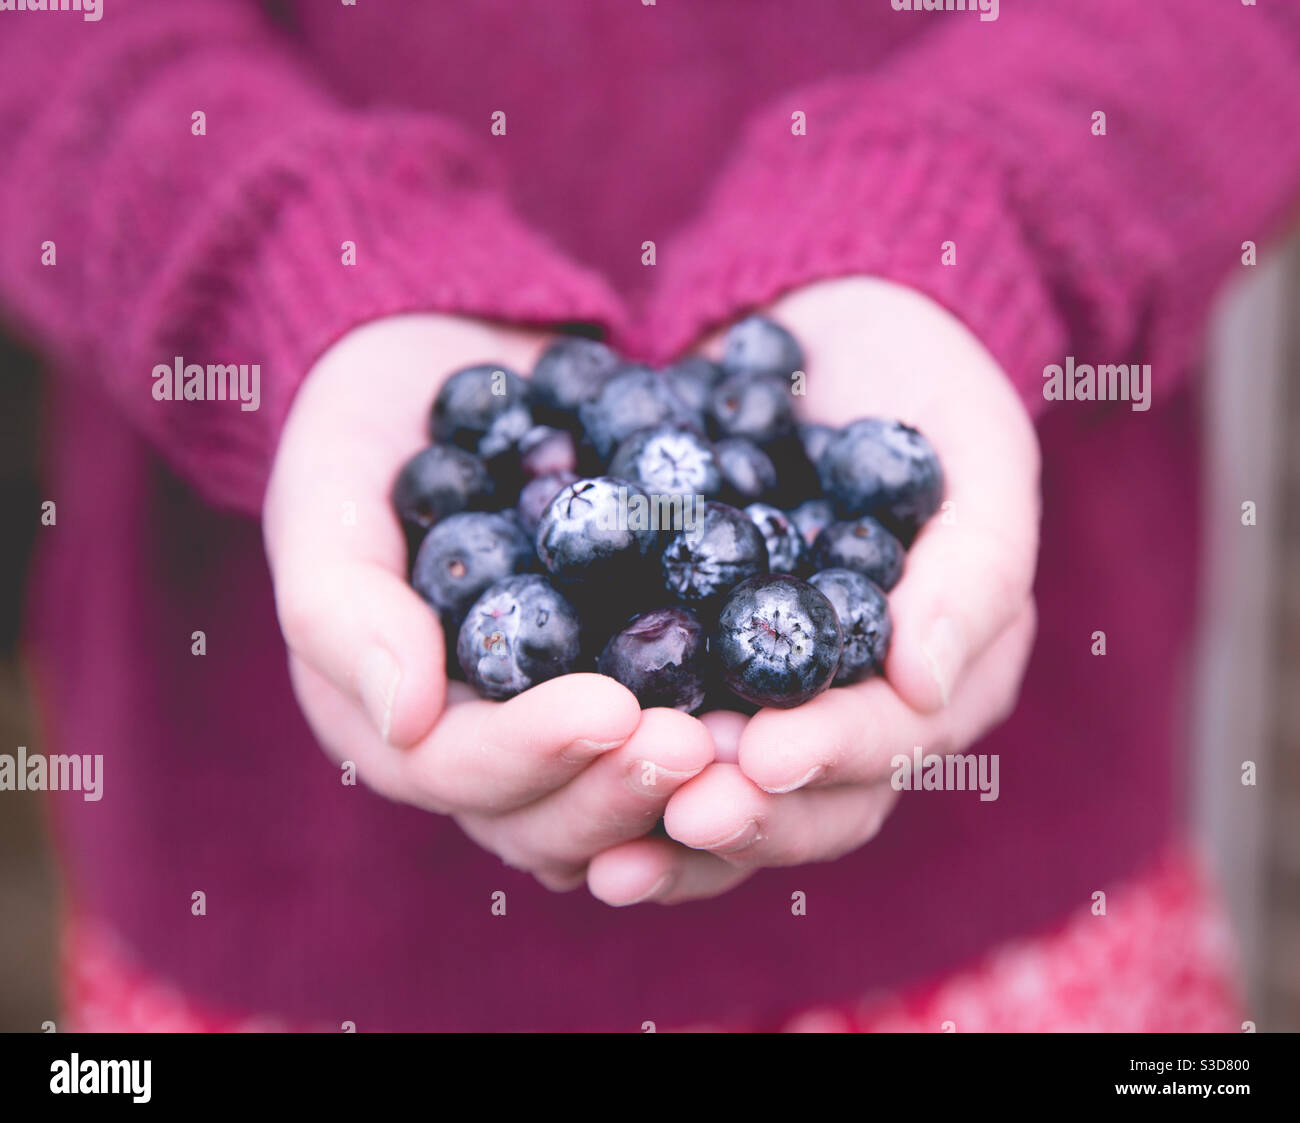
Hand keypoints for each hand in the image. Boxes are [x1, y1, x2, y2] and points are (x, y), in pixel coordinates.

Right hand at [263, 314, 712, 890]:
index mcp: (396, 715)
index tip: (612, 710)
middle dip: (620, 789)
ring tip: (756, 753)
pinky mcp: (637, 686)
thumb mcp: (330, 487)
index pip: (455, 771)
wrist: (470, 364)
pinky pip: (682, 743)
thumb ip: (341, 602)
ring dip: (685, 797)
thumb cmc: (374, 424)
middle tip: (699, 745)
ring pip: (621, 810)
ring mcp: (562, 723)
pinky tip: (791, 717)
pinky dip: (734, 748)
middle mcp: (483, 742)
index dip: (531, 754)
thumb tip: (404, 717)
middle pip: (547, 819)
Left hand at [587, 277, 1039, 904]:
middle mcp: (860, 705)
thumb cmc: (922, 378)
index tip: (761, 757)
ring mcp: (775, 697)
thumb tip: (920, 686)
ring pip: (736, 797)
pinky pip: (667, 742)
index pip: (896, 739)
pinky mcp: (696, 668)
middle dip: (747, 813)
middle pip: (815, 799)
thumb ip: (973, 567)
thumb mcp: (980, 448)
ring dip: (674, 825)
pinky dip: (618, 778)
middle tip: (678, 812)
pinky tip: (558, 792)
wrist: (822, 326)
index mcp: (945, 671)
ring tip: (609, 853)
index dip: (833, 756)